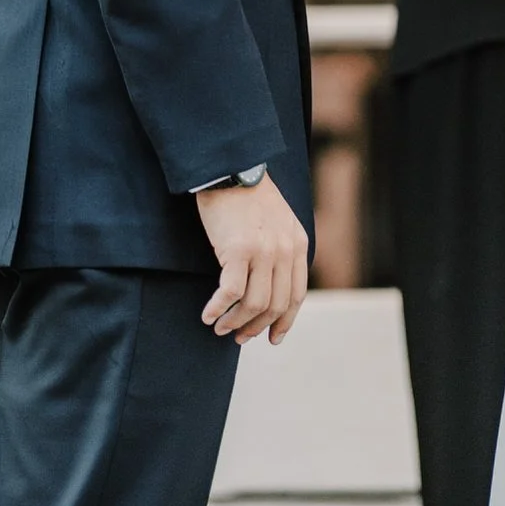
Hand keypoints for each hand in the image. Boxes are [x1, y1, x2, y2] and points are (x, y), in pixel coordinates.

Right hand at [198, 173, 309, 344]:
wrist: (231, 167)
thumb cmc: (249, 196)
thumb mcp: (279, 222)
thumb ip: (282, 251)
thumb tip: (272, 289)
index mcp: (297, 244)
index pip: (296, 295)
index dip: (284, 321)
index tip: (272, 338)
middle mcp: (284, 250)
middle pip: (275, 305)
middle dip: (256, 327)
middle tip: (238, 336)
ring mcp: (263, 251)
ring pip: (253, 304)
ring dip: (234, 322)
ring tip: (220, 326)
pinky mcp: (238, 249)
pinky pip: (229, 293)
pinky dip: (217, 308)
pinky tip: (207, 314)